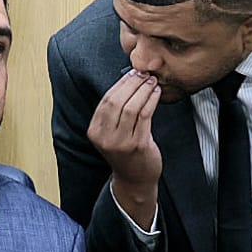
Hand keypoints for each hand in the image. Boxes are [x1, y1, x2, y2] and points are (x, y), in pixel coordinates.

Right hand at [87, 70, 162, 226]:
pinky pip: (144, 115)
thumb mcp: (112, 133)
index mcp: (95, 131)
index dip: (121, 83)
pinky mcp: (137, 145)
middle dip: (132, 83)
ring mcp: (120, 142)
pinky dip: (151, 100)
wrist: (135, 179)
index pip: (106, 100)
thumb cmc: (126, 153)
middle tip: (144, 73)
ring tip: (152, 81)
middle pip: (117, 101)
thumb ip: (115, 112)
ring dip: (143, 90)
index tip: (133, 72)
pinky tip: (156, 93)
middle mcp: (104, 137)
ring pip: (131, 106)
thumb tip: (130, 79)